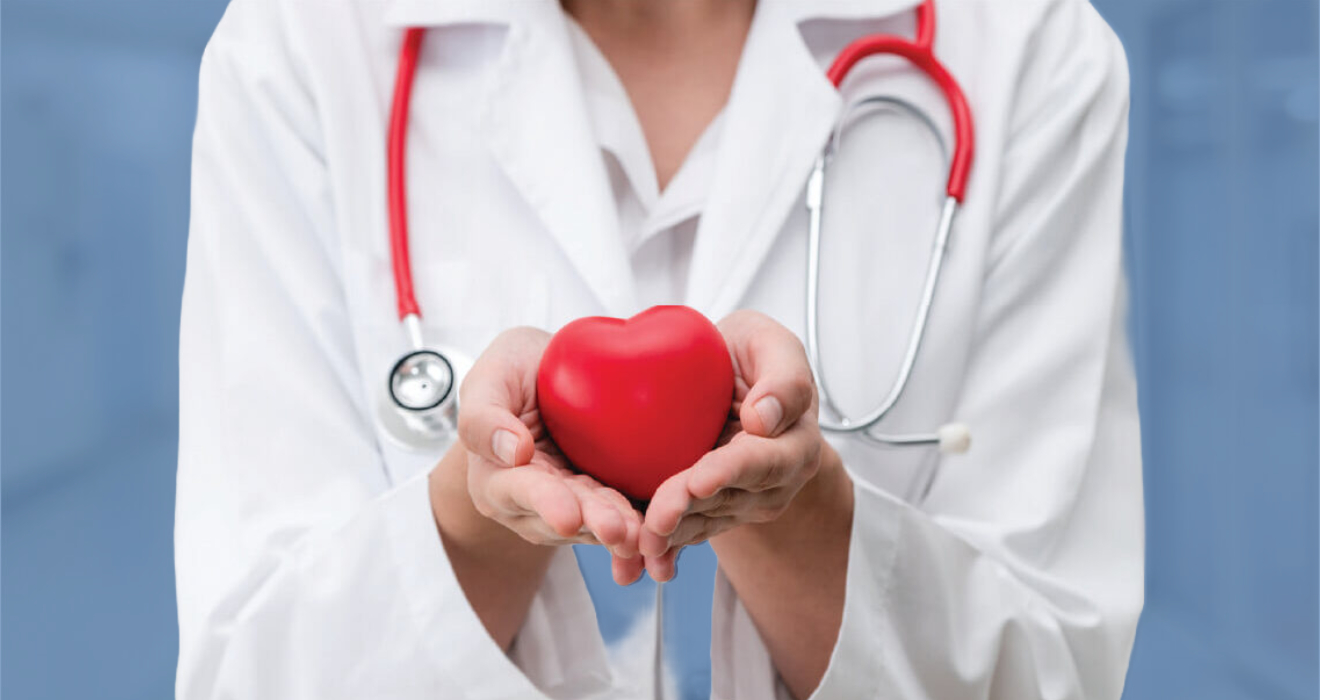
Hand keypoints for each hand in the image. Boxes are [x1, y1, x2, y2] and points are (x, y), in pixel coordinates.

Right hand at [458, 327, 645, 584]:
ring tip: (644, 535)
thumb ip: (484, 415)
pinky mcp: (605, 502)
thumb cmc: (514, 372)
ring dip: (622, 532)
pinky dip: (642, 527)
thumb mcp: (491, 375)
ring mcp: (571, 506)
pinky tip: (661, 539)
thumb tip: (513, 452)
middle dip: (593, 523)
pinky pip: (624, 517)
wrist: (551, 374)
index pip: (520, 490)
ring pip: (597, 524)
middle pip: (566, 514)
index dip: (545, 503)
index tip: (567, 516)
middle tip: (618, 530)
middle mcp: (531, 503)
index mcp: (496, 477)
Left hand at [639, 311, 824, 580]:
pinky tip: (633, 562)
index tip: (699, 478)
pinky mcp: (707, 512)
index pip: (762, 460)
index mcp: (793, 444)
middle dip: (689, 510)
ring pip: (702, 522)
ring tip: (638, 545)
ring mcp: (739, 503)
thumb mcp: (772, 344)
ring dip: (671, 537)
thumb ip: (784, 378)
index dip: (730, 471)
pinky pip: (684, 532)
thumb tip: (766, 419)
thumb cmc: (753, 355)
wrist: (729, 377)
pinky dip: (660, 547)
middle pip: (726, 499)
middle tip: (655, 519)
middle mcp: (771, 484)